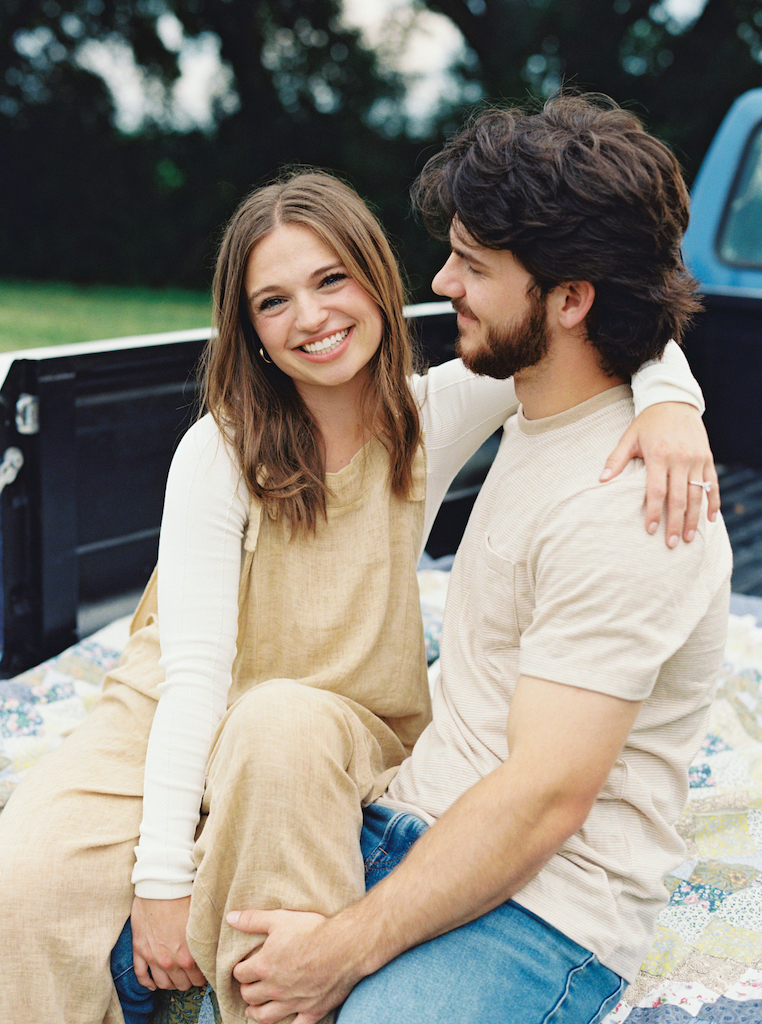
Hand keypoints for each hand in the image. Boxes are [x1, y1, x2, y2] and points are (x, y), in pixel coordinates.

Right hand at [131, 894, 206, 991]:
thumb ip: (207, 941)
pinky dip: (148, 983)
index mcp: (188, 956)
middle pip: (181, 984)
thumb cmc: (185, 898)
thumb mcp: (202, 921)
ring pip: (162, 983)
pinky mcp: (139, 950)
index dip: (203, 976)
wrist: (161, 885)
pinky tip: (154, 983)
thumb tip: (217, 949)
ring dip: (170, 983)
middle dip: (187, 980)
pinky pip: (141, 976)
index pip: (199, 980)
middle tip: (191, 972)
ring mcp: (152, 957)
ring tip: (175, 976)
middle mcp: (170, 961)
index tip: (204, 970)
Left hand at [228, 908, 356, 1023]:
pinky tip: (286, 1022)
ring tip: (254, 1010)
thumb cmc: (313, 930)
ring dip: (256, 1013)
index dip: (239, 970)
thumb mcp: (280, 918)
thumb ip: (253, 920)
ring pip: (266, 1016)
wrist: (345, 946)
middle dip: (247, 990)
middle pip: (250, 996)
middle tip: (249, 986)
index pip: (240, 974)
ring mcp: (293, 1003)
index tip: (242, 968)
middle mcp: (275, 988)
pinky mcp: (312, 1011)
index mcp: (264, 966)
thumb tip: (230, 918)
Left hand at [600, 402, 719, 546]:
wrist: (674, 401)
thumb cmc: (647, 423)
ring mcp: (696, 459)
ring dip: (694, 518)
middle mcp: (680, 459)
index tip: (650, 529)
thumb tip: (601, 479)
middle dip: (676, 523)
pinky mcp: (707, 458)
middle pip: (679, 497)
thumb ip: (616, 459)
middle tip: (672, 544)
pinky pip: (712, 484)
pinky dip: (713, 502)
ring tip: (690, 538)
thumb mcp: (629, 437)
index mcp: (659, 455)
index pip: (656, 490)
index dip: (653, 511)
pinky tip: (710, 519)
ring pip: (697, 494)